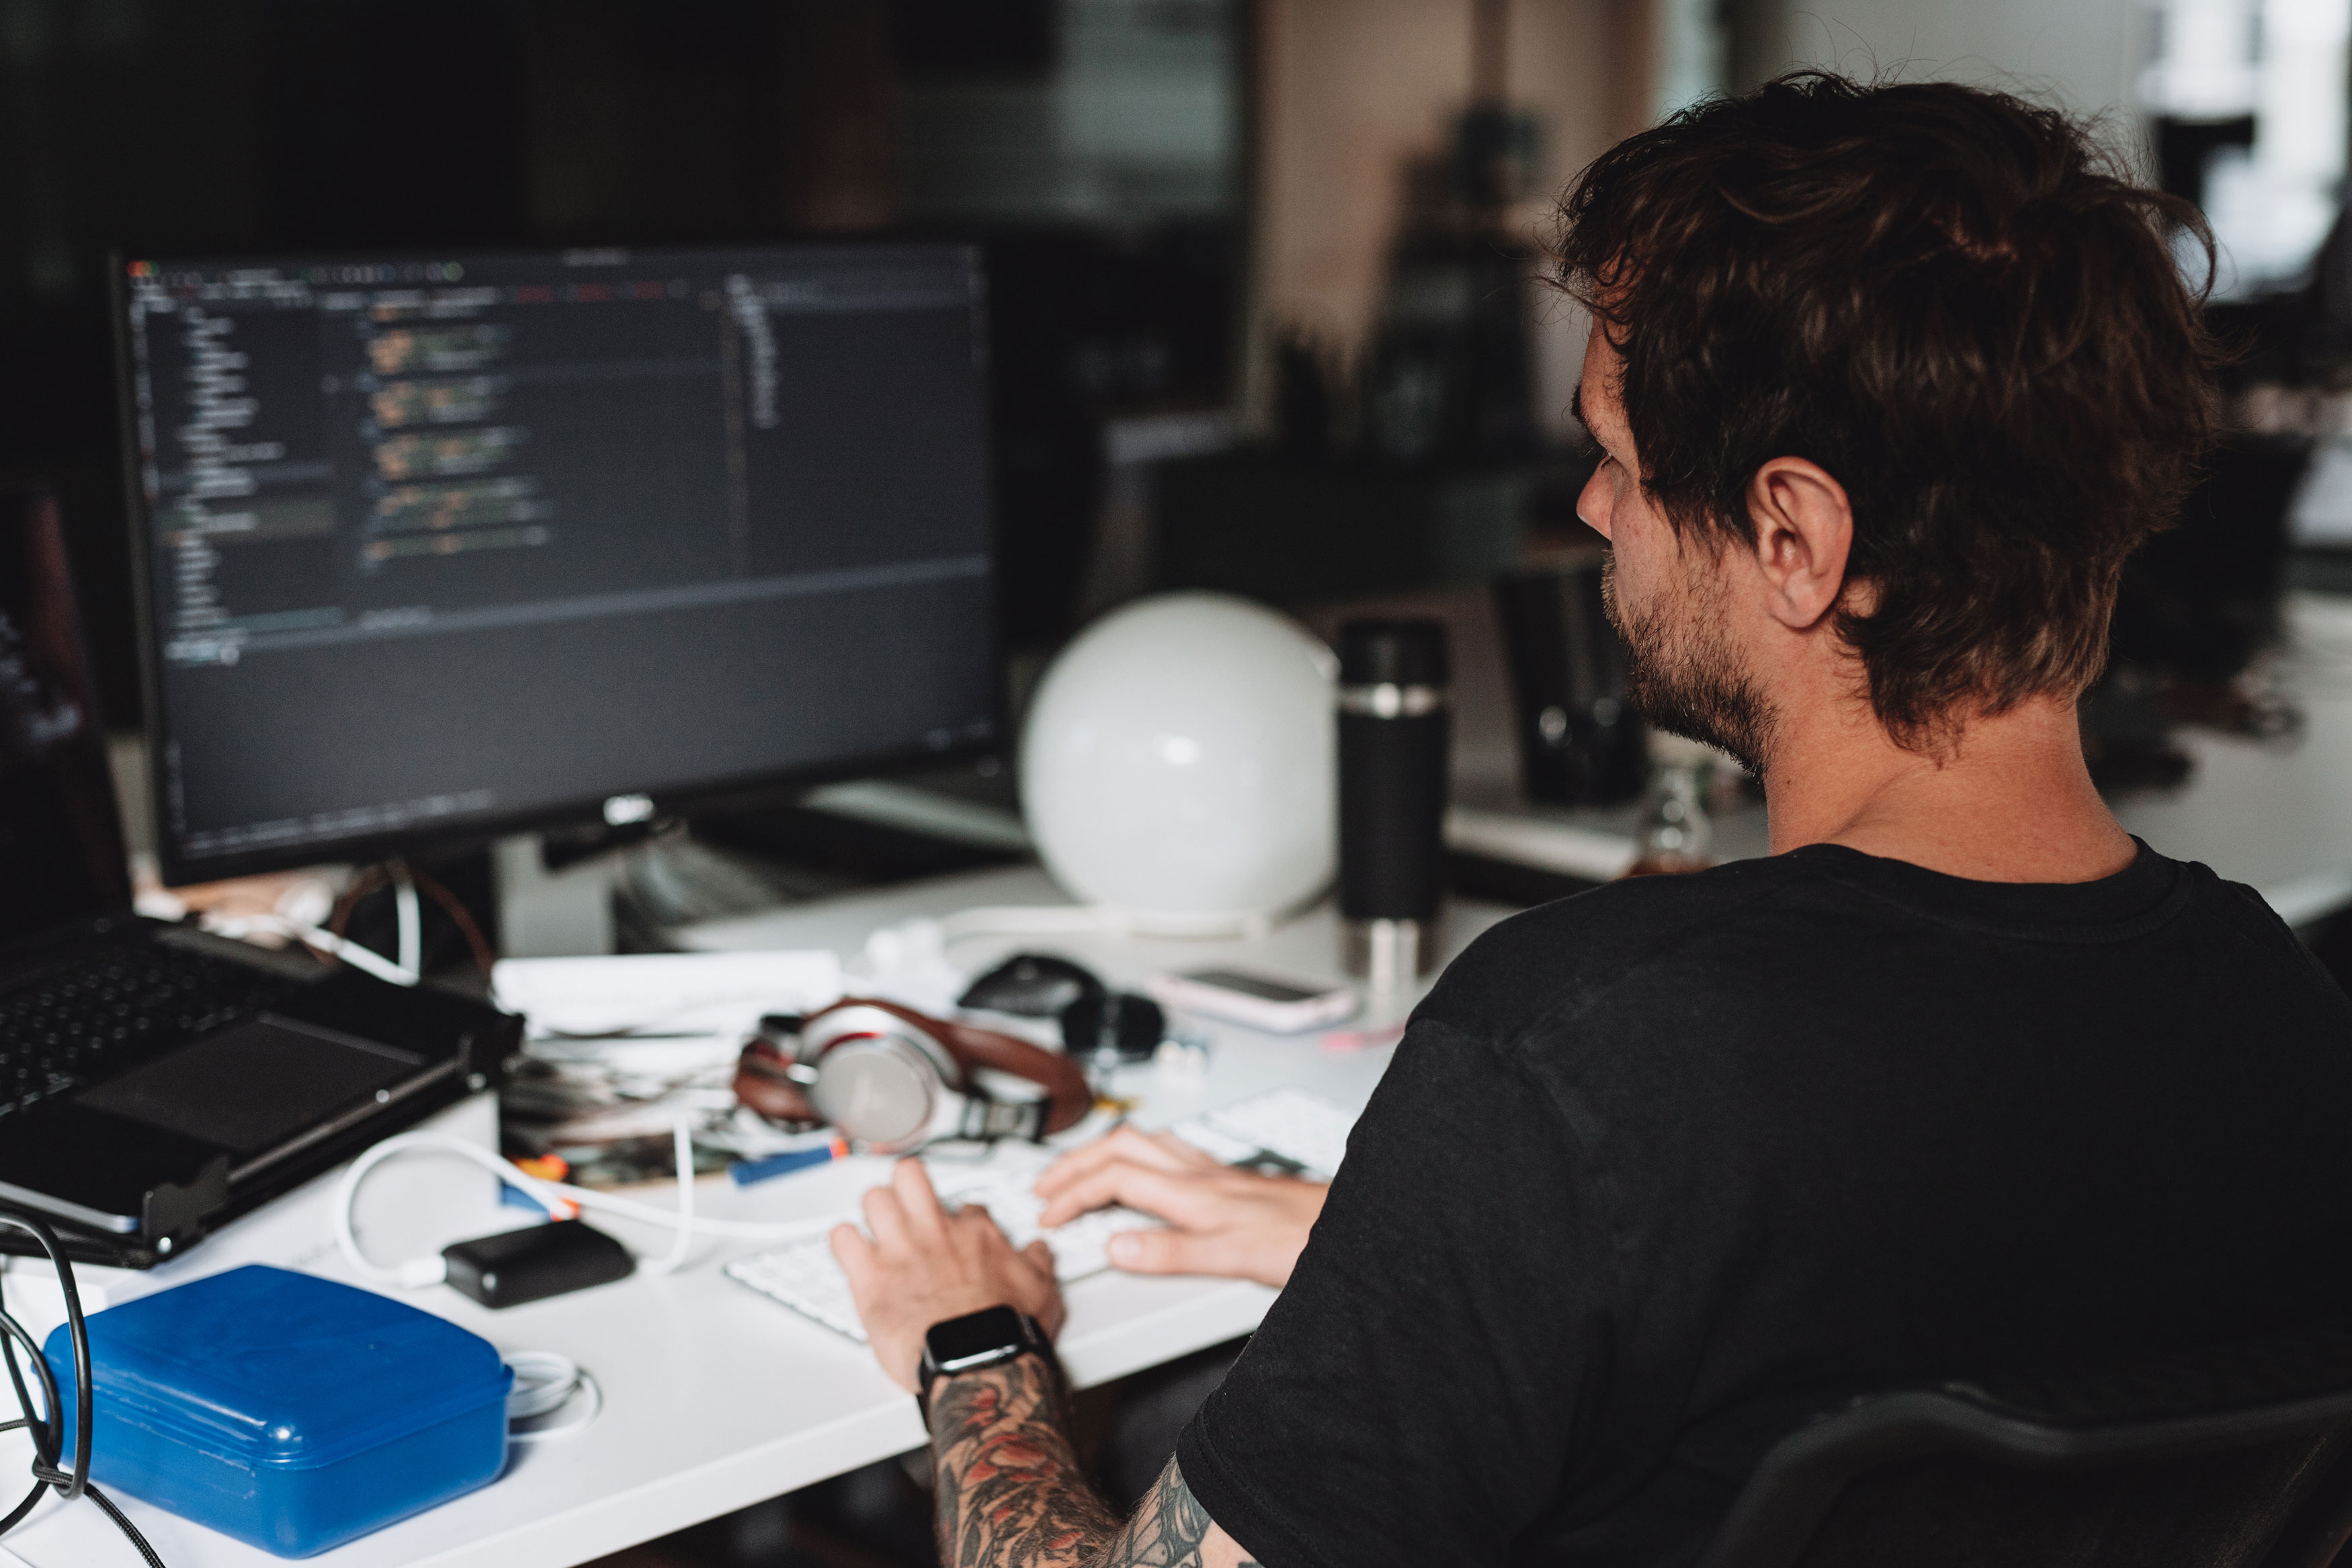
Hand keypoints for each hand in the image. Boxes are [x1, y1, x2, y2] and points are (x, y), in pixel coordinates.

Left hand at [831, 1158, 1066, 1392]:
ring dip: (874, 1211)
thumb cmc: (1004, 1334)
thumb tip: (1039, 1250)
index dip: (962, 1218)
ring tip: (878, 1227)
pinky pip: (841, 1239)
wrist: (974, 1362)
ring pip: (874, 1198)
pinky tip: (850, 1252)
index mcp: (976, 1235)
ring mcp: (900, 1252)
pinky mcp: (870, 1278)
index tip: (959, 1231)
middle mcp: (935, 1234)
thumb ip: (1038, 1264)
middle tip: (907, 1204)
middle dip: (906, 1186)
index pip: (967, 1207)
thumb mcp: (1042, 1292)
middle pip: (910, 1177)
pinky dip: (843, 1243)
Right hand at [1033, 1125, 1327, 1288]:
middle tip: (1045, 1184)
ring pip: (1146, 1143)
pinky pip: (1171, 1153)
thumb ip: (1170, 1252)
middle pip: (1121, 1147)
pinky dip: (1141, 1156)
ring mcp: (1216, 1174)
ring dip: (1104, 1150)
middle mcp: (1200, 1175)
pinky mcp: (1232, 1181)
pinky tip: (1148, 1171)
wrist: (1349, 1229)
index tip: (1047, 1215)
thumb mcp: (1231, 1257)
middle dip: (1075, 1161)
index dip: (1072, 1193)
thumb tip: (1113, 1246)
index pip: (1113, 1178)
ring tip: (1080, 1168)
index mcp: (1191, 1193)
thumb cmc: (1302, 1241)